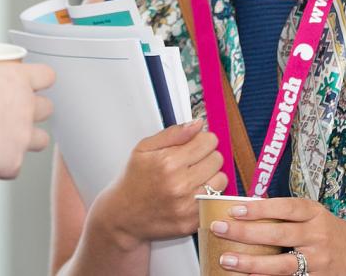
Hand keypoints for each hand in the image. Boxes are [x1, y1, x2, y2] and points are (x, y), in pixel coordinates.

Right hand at [0, 63, 54, 178]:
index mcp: (14, 80)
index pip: (45, 74)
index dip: (40, 78)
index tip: (29, 82)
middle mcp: (26, 107)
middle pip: (48, 107)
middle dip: (36, 110)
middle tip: (16, 111)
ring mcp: (24, 135)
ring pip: (43, 139)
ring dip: (30, 139)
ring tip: (10, 140)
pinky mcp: (15, 162)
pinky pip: (15, 166)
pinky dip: (5, 166)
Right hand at [92, 120, 229, 247]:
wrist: (123, 217)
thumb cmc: (133, 181)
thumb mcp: (143, 149)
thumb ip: (173, 134)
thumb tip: (197, 124)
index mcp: (168, 162)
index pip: (208, 141)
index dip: (201, 140)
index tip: (194, 145)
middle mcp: (180, 184)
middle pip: (217, 159)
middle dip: (207, 157)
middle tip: (191, 163)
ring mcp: (188, 205)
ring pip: (221, 180)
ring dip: (211, 177)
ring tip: (193, 178)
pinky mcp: (193, 221)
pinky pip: (215, 200)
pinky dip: (207, 195)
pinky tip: (191, 194)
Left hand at [206, 197, 345, 274]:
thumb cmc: (336, 235)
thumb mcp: (317, 216)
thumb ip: (289, 214)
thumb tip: (249, 207)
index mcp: (316, 214)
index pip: (285, 208)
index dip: (259, 209)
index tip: (234, 209)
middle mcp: (318, 236)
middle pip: (277, 235)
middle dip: (245, 233)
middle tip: (218, 229)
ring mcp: (318, 261)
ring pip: (281, 264)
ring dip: (251, 264)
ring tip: (226, 260)